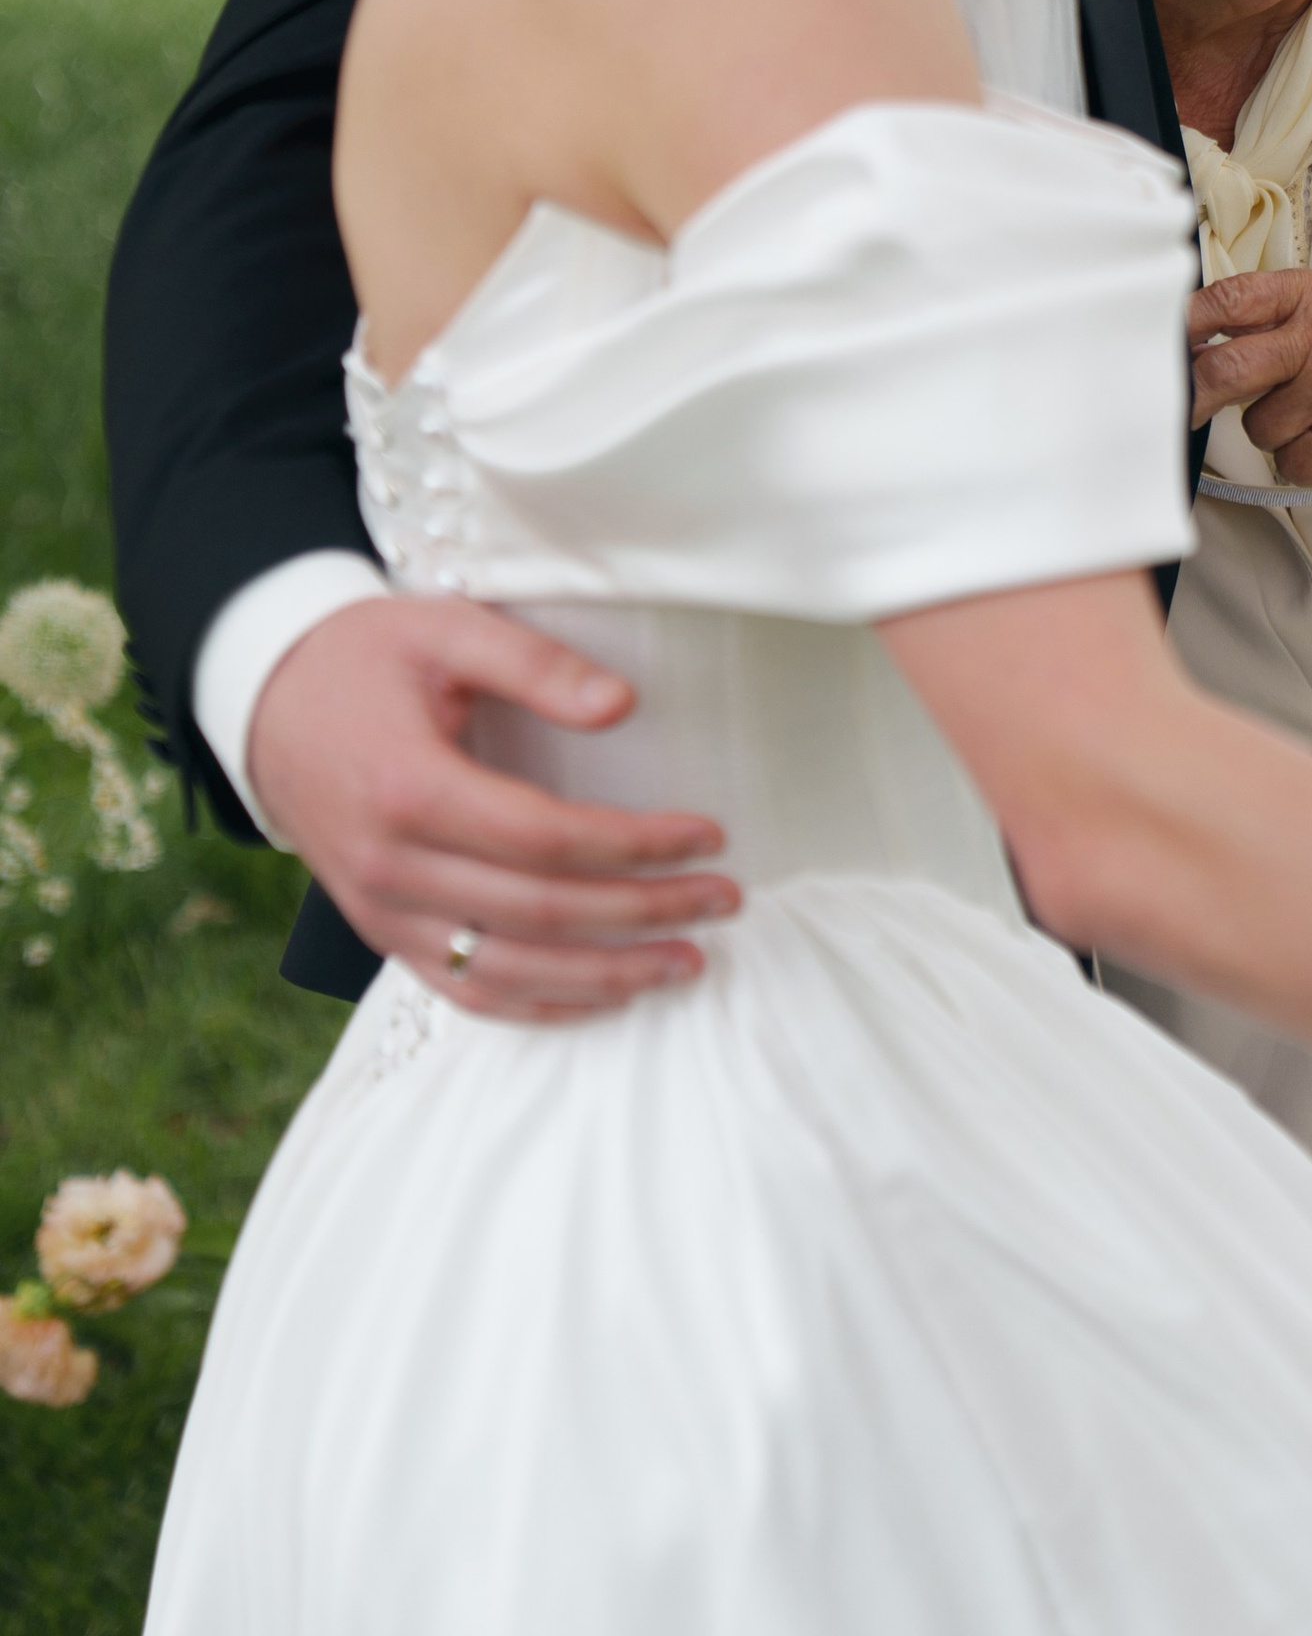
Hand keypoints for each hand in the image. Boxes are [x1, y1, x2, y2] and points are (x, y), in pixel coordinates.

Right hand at [248, 599, 740, 1024]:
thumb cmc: (363, 657)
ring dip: (606, 977)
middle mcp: (391, 867)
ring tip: (686, 963)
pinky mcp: (380, 934)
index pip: (546, 839)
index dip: (636, 844)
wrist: (265, 702)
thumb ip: (534, 663)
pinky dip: (540, 1006)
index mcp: (410, 788)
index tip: (709, 835)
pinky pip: (466, 991)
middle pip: (541, 913)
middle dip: (644, 913)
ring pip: (508, 973)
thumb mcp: (444, 629)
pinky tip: (604, 996)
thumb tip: (622, 705)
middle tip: (723, 899)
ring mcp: (381, 912)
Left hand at [1189, 269, 1311, 626]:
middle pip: (1222, 369)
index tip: (1162, 343)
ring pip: (1257, 425)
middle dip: (1194, 395)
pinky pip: (1289, 462)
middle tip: (1180, 407)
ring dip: (1278, 432)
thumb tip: (1212, 334)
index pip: (1227, 301)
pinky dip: (1307, 462)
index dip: (1185, 326)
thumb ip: (1285, 318)